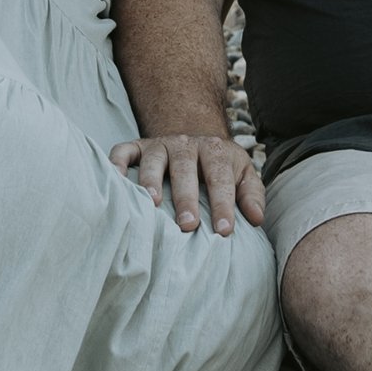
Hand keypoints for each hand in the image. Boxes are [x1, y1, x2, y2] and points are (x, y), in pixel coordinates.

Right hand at [109, 129, 265, 235]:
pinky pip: (123, 151)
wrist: (194, 138)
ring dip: (151, 181)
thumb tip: (256, 219)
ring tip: (152, 205)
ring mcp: (159, 145)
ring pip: (153, 161)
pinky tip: (115, 181)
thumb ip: (251, 195)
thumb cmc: (219, 167)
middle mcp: (185, 144)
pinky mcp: (137, 146)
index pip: (220, 179)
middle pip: (185, 169)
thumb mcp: (242, 174)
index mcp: (215, 151)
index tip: (224, 232)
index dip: (223, 205)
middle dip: (186, 198)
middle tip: (188, 226)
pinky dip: (116, 163)